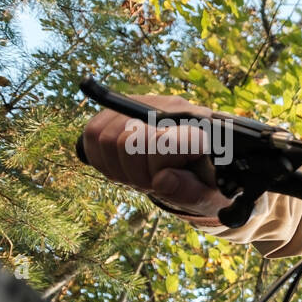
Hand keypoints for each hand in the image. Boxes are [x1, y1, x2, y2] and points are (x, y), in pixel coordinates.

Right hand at [80, 94, 233, 216]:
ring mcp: (147, 103)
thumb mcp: (209, 198)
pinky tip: (123, 166)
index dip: (155, 170)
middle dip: (134, 173)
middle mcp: (174, 107)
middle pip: (126, 140)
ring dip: (117, 167)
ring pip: (103, 135)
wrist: (204, 164)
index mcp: (203, 129)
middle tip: (151, 182)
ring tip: (141, 175)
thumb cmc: (208, 184)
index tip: (165, 181)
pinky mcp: (124, 106)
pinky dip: (100, 157)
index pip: (162, 141)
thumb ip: (191, 192)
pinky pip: (92, 131)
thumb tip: (162, 180)